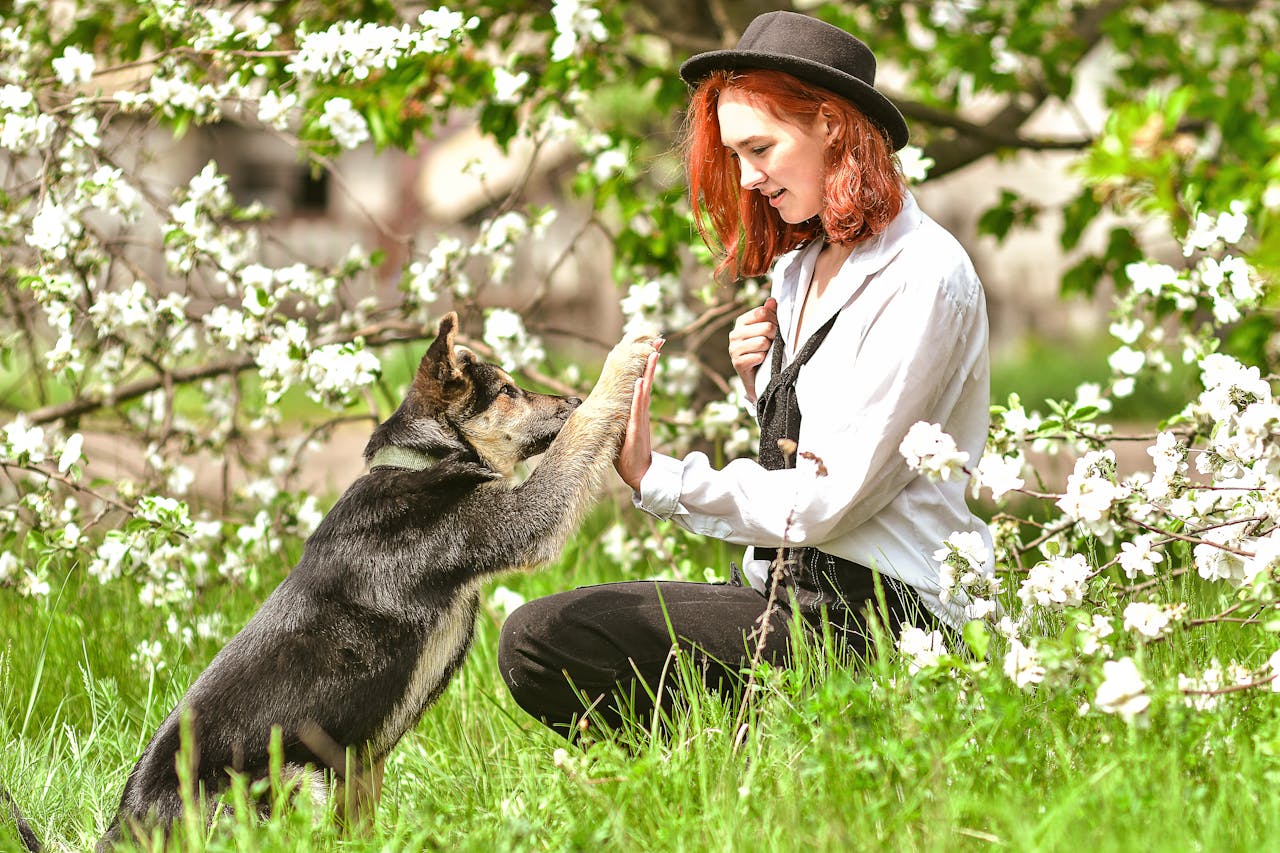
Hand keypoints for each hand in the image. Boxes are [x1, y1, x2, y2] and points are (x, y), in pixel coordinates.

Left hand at [615, 341, 661, 490]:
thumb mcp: (621, 430)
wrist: (638, 474)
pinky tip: (641, 382)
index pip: (643, 382)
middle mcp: (641, 411)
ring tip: (653, 354)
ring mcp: (640, 419)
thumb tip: (613, 408)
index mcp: (638, 410)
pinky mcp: (636, 428)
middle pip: (647, 381)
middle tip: (659, 341)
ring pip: (644, 392)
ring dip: (649, 372)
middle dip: (652, 362)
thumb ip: (621, 417)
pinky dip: (639, 395)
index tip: (652, 346)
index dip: (646, 365)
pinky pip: (637, 409)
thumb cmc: (628, 454)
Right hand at [728, 297, 777, 403]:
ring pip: (763, 342)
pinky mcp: (737, 363)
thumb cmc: (764, 350)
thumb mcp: (768, 331)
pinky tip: (761, 363)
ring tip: (767, 353)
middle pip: (766, 327)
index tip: (777, 328)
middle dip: (775, 336)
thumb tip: (772, 300)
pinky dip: (764, 360)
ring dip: (769, 350)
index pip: (762, 312)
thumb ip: (770, 314)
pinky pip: (758, 356)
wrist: (759, 378)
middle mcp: (735, 334)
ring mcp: (734, 349)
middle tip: (773, 344)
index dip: (775, 319)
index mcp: (741, 322)